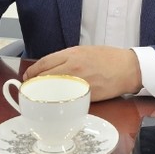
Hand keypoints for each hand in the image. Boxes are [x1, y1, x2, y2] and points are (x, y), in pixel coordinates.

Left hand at [23, 46, 142, 101]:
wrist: (127, 68)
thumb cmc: (108, 58)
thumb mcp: (85, 51)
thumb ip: (68, 58)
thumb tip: (52, 67)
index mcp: (72, 54)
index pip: (44, 63)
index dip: (32, 72)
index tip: (27, 77)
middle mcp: (72, 68)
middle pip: (45, 77)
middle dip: (34, 84)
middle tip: (30, 89)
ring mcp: (78, 83)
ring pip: (53, 90)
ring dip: (44, 94)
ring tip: (40, 96)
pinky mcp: (86, 96)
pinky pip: (67, 99)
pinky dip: (60, 101)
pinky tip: (57, 103)